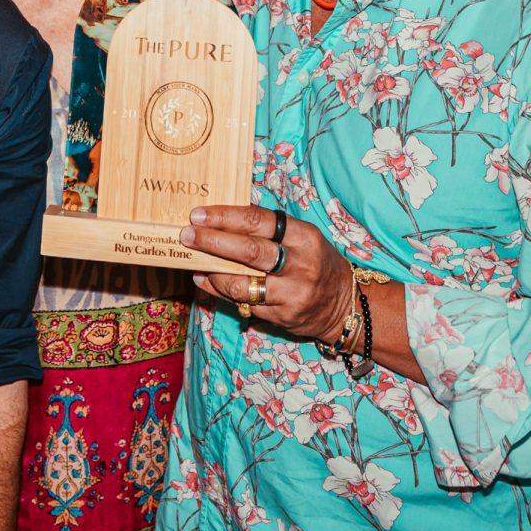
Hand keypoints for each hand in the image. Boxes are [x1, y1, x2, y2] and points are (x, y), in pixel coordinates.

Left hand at [181, 204, 357, 345]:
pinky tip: (205, 280)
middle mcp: (301, 265)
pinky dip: (219, 290)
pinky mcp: (283, 316)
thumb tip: (220, 222)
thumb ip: (268, 231)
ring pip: (243, 283)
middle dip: (213, 241)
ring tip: (192, 259)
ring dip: (212, 271)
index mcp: (304, 237)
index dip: (226, 217)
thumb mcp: (302, 239)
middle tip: (187, 234)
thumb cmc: (315, 262)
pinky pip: (244, 303)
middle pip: (249, 251)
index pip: (259, 221)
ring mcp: (292, 293)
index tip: (199, 214)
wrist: (344, 304)